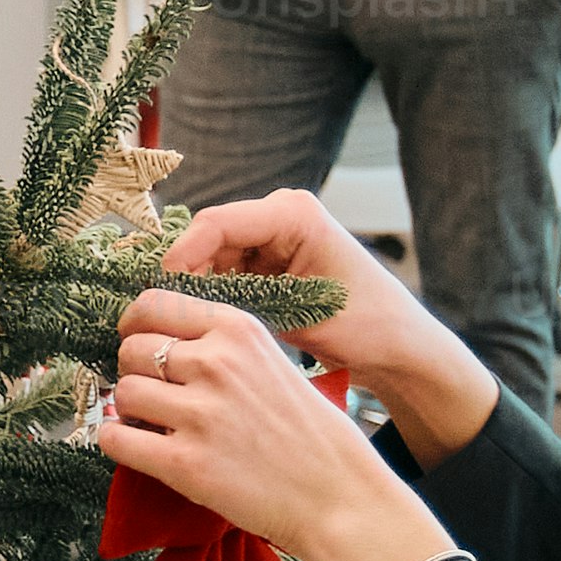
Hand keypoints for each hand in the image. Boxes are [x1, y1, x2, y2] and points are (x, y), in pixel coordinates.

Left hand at [102, 297, 450, 560]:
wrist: (338, 496)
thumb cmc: (310, 434)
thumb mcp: (272, 361)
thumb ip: (221, 345)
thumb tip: (157, 338)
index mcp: (239, 329)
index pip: (153, 303)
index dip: (134, 325)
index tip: (135, 341)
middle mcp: (216, 363)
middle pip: (131, 348)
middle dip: (134, 370)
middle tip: (152, 394)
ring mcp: (199, 413)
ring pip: (123, 392)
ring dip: (128, 409)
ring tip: (152, 423)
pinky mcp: (185, 463)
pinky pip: (115, 438)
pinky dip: (117, 441)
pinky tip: (137, 447)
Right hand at [147, 192, 496, 458]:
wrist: (399, 347)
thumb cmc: (364, 325)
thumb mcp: (297, 309)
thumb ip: (237, 297)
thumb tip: (176, 302)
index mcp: (293, 213)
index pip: (217, 223)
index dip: (182, 255)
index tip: (162, 291)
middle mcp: (281, 215)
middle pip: (209, 237)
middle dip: (186, 274)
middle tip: (167, 315)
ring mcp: (276, 237)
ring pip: (212, 257)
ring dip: (197, 287)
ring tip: (184, 323)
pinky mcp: (272, 261)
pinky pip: (226, 272)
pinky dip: (214, 294)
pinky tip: (206, 321)